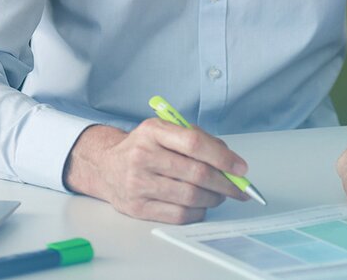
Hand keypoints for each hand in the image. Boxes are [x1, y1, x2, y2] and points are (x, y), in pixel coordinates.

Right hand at [62, 120, 250, 222]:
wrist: (106, 165)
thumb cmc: (143, 147)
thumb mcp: (165, 130)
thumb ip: (197, 139)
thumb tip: (230, 160)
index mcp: (153, 131)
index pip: (194, 143)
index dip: (223, 157)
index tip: (241, 168)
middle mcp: (143, 155)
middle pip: (196, 173)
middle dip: (225, 184)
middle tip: (238, 188)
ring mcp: (138, 183)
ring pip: (190, 196)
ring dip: (213, 199)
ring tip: (219, 195)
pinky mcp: (137, 207)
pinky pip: (178, 215)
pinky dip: (197, 212)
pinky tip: (201, 206)